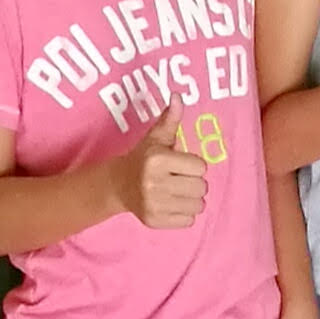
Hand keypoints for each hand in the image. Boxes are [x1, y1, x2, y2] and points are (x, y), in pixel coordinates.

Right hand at [112, 103, 210, 228]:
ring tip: (176, 191)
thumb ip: (170, 119)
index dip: (193, 165)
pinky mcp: (154, 221)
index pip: (200, 167)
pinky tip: (171, 204)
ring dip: (191, 199)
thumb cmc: (143, 158)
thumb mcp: (156, 138)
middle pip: (201, 187)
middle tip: (178, 179)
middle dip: (193, 182)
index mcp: (158, 160)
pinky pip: (188, 221)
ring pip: (198, 205)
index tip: (180, 164)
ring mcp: (154, 205)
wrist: (118, 185)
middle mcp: (154, 183)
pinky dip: (184, 214)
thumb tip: (178, 96)